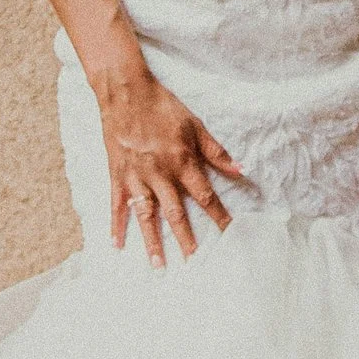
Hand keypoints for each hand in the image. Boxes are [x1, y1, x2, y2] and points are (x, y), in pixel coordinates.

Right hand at [95, 62, 244, 262]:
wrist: (126, 92)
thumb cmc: (163, 107)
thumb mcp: (195, 126)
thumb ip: (217, 152)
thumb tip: (242, 170)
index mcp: (182, 163)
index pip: (205, 196)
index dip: (219, 217)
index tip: (231, 236)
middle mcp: (160, 175)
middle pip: (176, 214)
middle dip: (187, 240)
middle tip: (195, 263)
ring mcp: (136, 178)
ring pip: (146, 216)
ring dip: (152, 242)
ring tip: (158, 266)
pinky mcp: (117, 176)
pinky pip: (116, 205)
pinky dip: (115, 226)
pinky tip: (116, 245)